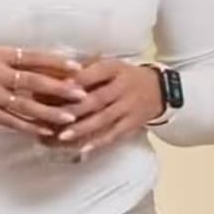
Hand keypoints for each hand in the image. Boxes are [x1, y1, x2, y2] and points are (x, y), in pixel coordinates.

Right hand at [0, 47, 87, 137]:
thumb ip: (15, 59)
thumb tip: (50, 62)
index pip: (32, 57)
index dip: (55, 62)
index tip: (76, 67)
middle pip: (32, 81)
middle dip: (59, 89)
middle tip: (81, 94)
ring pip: (25, 105)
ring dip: (49, 112)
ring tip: (70, 117)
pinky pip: (11, 121)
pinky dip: (29, 126)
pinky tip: (45, 131)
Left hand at [50, 60, 164, 154]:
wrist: (160, 89)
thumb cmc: (123, 76)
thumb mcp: (110, 65)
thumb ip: (86, 69)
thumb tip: (55, 74)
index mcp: (115, 68)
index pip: (96, 72)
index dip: (78, 80)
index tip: (59, 86)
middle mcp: (123, 87)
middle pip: (98, 99)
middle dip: (75, 109)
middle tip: (53, 116)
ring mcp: (129, 107)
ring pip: (104, 119)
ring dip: (83, 128)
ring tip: (62, 136)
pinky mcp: (133, 123)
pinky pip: (114, 134)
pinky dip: (99, 142)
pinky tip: (83, 149)